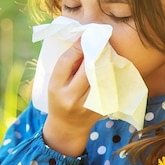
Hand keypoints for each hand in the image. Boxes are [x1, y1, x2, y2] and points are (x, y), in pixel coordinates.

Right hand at [42, 40, 101, 156]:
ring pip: (100, 76)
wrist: (68, 128)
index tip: (84, 36)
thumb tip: (82, 43)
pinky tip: (109, 65)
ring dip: (104, 61)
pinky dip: (109, 74)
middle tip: (99, 39)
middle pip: (86, 68)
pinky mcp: (101, 108)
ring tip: (105, 50)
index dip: (76, 47)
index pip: (66, 62)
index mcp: (56, 88)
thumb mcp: (55, 83)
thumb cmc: (59, 99)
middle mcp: (71, 97)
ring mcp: (88, 104)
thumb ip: (66, 65)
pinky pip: (107, 86)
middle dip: (94, 52)